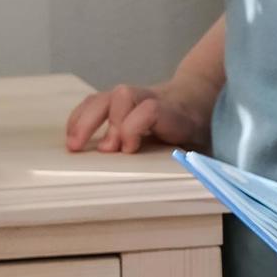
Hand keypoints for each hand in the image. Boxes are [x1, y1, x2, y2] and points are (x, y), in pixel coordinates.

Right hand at [64, 78, 214, 154]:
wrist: (197, 97)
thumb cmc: (199, 128)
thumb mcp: (204, 142)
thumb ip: (195, 157)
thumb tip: (191, 181)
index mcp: (176, 113)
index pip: (151, 109)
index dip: (134, 127)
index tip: (128, 150)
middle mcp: (151, 99)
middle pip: (124, 96)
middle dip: (108, 123)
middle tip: (102, 151)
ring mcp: (133, 97)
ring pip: (105, 97)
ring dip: (85, 120)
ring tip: (73, 146)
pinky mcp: (119, 101)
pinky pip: (94, 102)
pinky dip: (80, 117)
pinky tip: (72, 136)